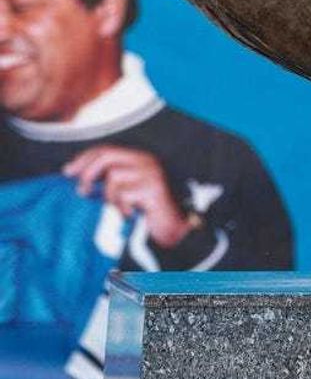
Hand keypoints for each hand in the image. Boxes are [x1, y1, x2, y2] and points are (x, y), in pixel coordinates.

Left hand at [63, 146, 194, 248]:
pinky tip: (130, 215)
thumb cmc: (146, 213)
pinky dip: (122, 208)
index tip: (68, 172)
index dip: (84, 159)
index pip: (105, 149)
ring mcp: (151, 174)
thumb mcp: (125, 192)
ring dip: (109, 197)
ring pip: (114, 177)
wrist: (174, 228)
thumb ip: (109, 181)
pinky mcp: (153, 189)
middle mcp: (146, 161)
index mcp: (138, 158)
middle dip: (88, 172)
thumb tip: (79, 178)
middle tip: (81, 191)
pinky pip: (125, 195)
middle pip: (107, 156)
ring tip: (118, 209)